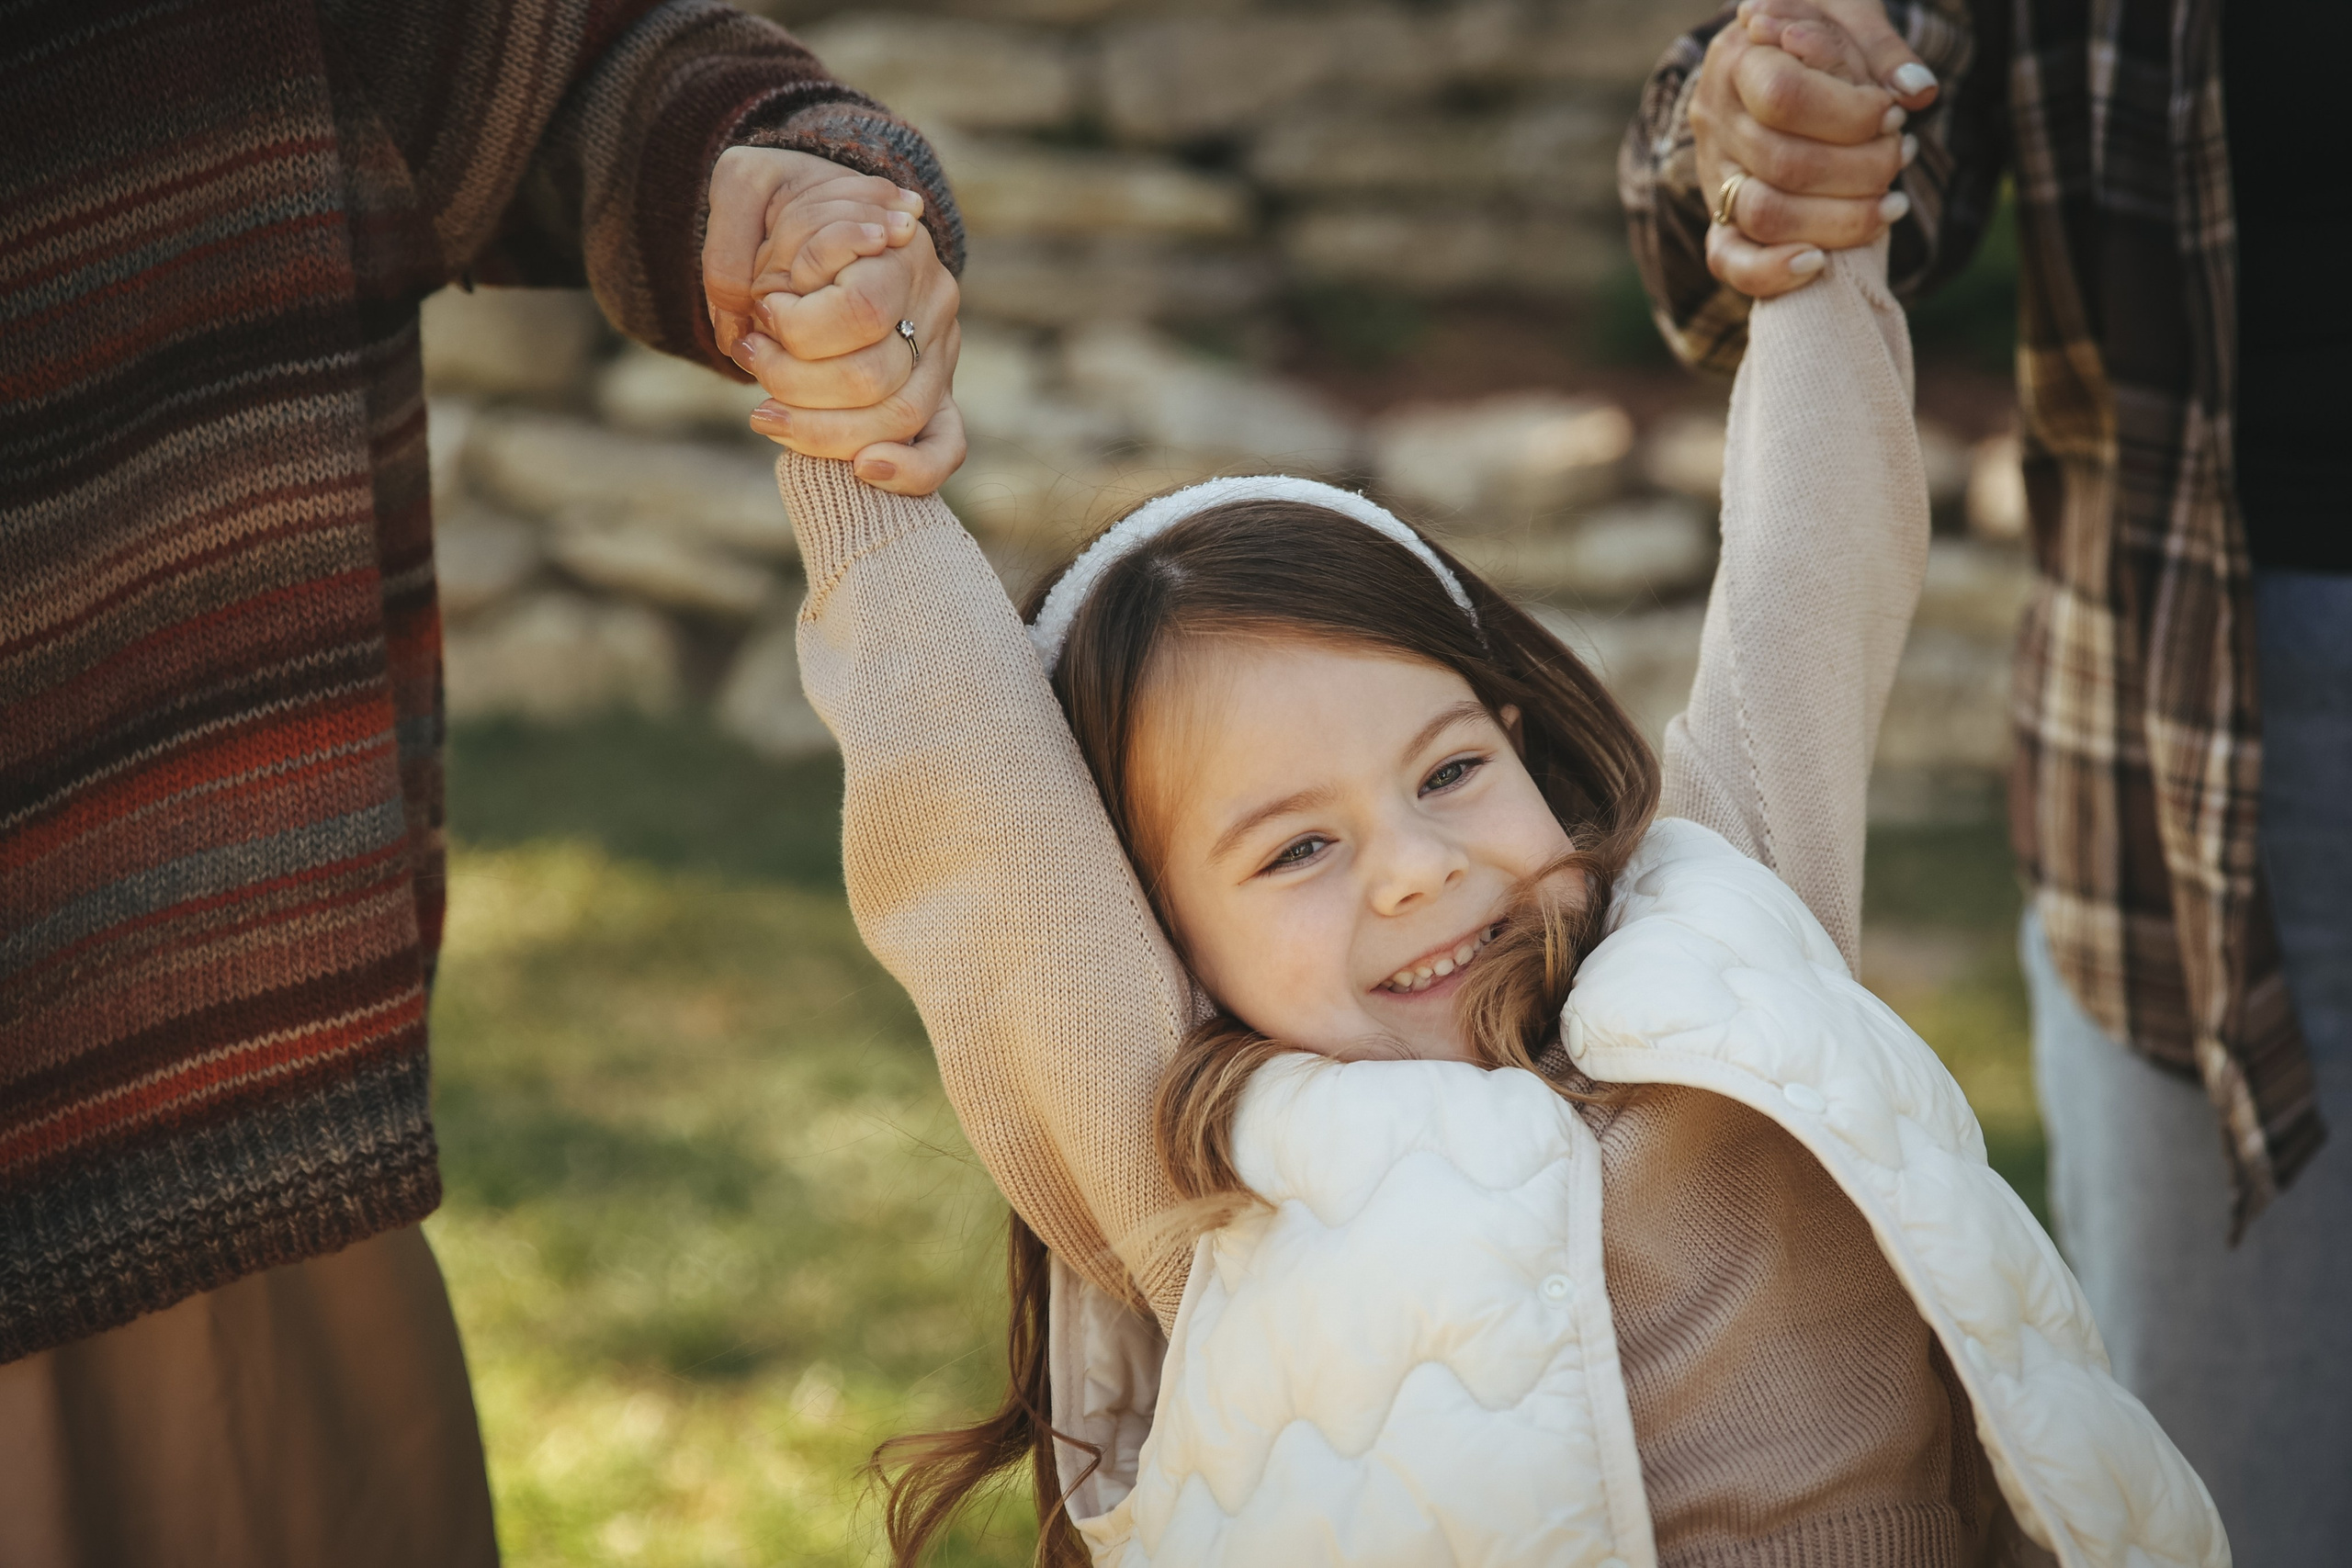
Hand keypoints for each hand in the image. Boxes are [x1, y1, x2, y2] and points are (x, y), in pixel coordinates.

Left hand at [704, 147, 963, 493]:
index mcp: (900, 248)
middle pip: (874, 376)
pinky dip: (910, 471)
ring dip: (823, 431)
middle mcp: (933, 303)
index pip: (862, 311)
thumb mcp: (747, 188)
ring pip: (900, 417)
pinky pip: (944, 448)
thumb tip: (745, 314)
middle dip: (794, 382)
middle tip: (750, 357)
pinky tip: (862, 472)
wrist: (826, 211)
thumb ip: (735, 245)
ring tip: (765, 415)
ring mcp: (940, 353)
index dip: (798, 327)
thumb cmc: (784, 200)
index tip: (760, 309)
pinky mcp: (938, 392)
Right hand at [1691, 0, 1939, 298]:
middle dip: (1862, 168)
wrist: (1770, 61)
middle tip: (1902, 152)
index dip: (1848, 113)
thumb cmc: (1814, 32)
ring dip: (1840, 219)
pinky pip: (1728, 260)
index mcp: (1738, 59)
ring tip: (1890, 203)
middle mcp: (1715, 120)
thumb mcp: (1845, 13)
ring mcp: (1714, 175)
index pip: (1784, 96)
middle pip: (1783, 164)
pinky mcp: (1720, 217)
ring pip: (1764, 216)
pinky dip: (1771, 272)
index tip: (1892, 112)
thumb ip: (1879, 44)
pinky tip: (1819, 264)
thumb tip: (1917, 91)